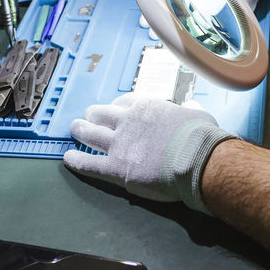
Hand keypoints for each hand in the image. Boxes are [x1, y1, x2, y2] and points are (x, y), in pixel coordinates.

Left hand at [63, 94, 235, 213]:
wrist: (197, 159)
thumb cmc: (201, 138)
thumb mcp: (198, 114)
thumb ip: (189, 110)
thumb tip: (190, 107)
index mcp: (147, 107)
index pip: (124, 103)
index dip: (117, 107)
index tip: (115, 110)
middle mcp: (128, 121)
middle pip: (102, 113)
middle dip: (94, 115)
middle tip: (89, 117)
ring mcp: (119, 144)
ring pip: (90, 133)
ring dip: (80, 130)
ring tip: (74, 129)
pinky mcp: (116, 167)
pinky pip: (89, 163)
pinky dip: (76, 160)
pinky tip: (68, 158)